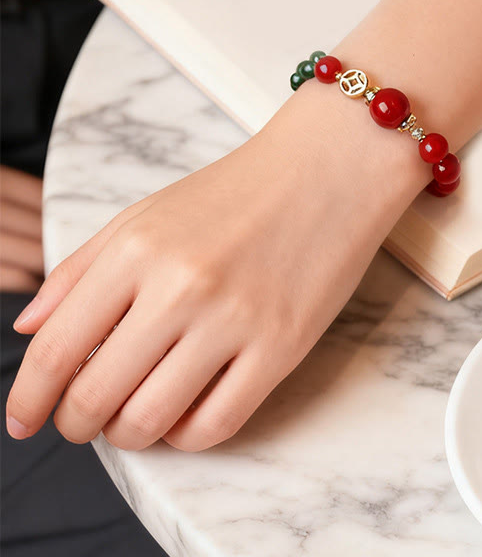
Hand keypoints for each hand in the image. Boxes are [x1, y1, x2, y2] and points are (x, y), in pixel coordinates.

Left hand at [5, 79, 428, 450]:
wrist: (329, 168)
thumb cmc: (238, 191)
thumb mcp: (148, 214)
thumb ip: (81, 270)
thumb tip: (29, 330)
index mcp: (137, 250)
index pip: (56, 349)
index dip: (28, 398)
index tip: (23, 419)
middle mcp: (180, 288)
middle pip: (96, 397)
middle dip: (77, 423)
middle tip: (85, 420)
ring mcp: (235, 320)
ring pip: (151, 422)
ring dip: (129, 434)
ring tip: (135, 416)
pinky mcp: (282, 347)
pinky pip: (216, 425)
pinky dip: (186, 436)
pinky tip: (184, 414)